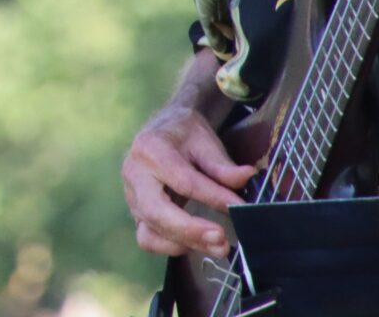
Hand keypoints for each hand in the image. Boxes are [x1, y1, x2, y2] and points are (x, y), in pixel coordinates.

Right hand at [122, 104, 254, 257]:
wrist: (163, 132)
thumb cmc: (184, 135)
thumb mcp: (204, 140)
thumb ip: (222, 164)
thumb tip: (246, 177)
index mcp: (150, 148)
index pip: (183, 180)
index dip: (213, 197)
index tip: (239, 207)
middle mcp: (134, 174)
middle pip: (156, 211)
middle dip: (190, 229)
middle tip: (221, 238)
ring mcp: (132, 197)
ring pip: (152, 230)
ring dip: (186, 242)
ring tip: (218, 246)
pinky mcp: (137, 214)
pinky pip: (147, 239)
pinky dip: (171, 247)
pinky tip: (196, 244)